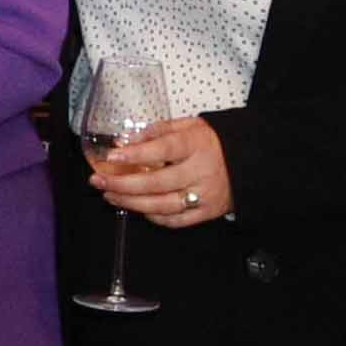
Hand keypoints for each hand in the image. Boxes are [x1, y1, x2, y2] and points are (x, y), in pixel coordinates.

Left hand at [90, 110, 231, 225]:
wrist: (248, 162)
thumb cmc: (212, 143)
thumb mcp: (189, 126)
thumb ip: (158, 131)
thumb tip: (126, 141)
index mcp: (196, 145)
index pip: (164, 150)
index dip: (136, 154)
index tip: (113, 155)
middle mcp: (201, 172)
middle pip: (156, 183)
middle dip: (122, 183)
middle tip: (98, 181)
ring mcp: (204, 194)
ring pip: (162, 205)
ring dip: (131, 202)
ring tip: (110, 195)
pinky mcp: (207, 212)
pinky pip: (176, 220)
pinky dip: (154, 216)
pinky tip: (137, 208)